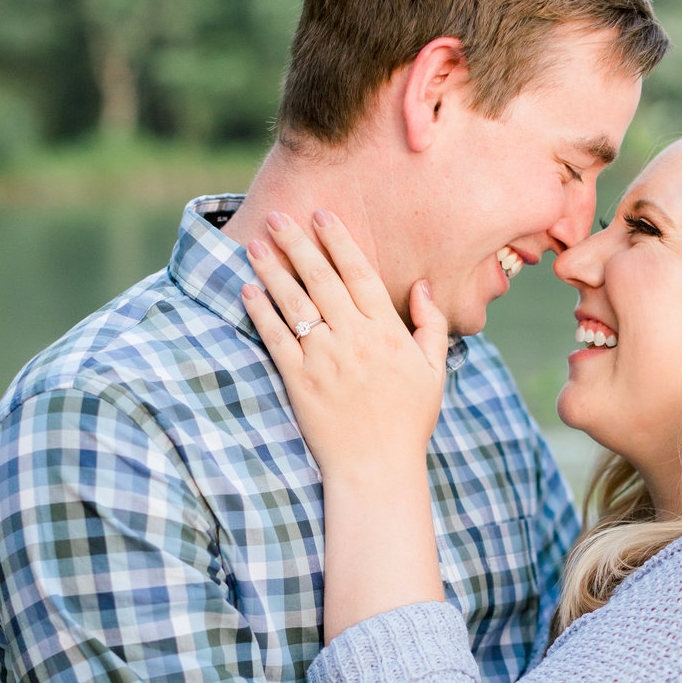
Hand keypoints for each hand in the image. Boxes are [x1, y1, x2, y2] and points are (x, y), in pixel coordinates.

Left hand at [241, 209, 448, 481]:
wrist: (376, 467)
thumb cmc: (408, 421)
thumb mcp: (434, 370)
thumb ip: (431, 324)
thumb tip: (422, 284)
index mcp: (387, 332)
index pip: (359, 273)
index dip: (338, 241)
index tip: (321, 215)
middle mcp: (354, 339)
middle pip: (321, 279)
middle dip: (297, 243)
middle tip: (278, 216)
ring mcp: (324, 359)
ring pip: (294, 304)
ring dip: (272, 270)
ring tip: (255, 244)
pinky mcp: (299, 381)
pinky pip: (275, 339)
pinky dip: (260, 312)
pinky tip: (247, 290)